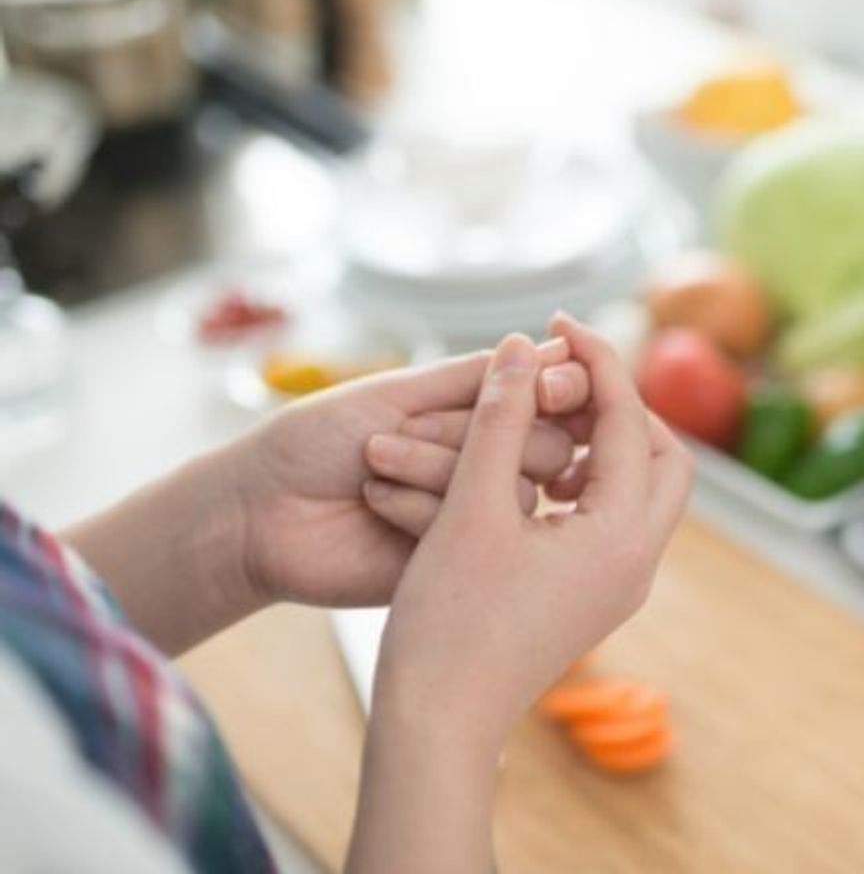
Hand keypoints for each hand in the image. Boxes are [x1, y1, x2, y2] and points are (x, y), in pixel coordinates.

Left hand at [231, 341, 590, 608]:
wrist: (260, 512)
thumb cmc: (317, 441)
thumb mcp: (398, 393)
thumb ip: (476, 378)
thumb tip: (555, 347)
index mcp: (474, 422)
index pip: (546, 403)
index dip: (545, 393)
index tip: (530, 386)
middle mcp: (482, 470)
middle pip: (543, 448)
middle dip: (471, 433)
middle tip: (403, 430)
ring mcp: (471, 520)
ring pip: (512, 492)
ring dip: (437, 467)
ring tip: (374, 462)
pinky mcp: (452, 564)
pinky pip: (476, 533)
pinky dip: (422, 508)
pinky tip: (375, 501)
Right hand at [374, 317, 692, 742]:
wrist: (439, 724)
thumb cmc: (449, 622)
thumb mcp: (470, 506)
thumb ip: (500, 418)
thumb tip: (521, 345)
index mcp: (619, 534)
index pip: (628, 421)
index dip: (597, 361)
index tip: (559, 323)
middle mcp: (636, 561)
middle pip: (664, 457)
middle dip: (623, 405)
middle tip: (567, 374)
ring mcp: (619, 586)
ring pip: (643, 492)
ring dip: (608, 445)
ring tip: (547, 417)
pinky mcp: (594, 599)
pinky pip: (616, 521)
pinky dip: (591, 483)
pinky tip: (535, 474)